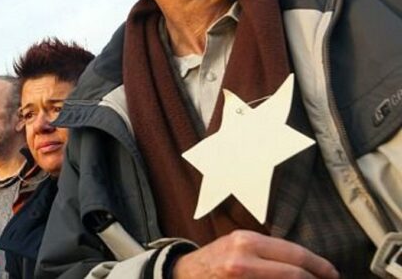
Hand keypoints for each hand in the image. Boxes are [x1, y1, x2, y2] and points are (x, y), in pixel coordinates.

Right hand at [172, 230, 338, 278]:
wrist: (184, 274)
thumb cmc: (215, 260)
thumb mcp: (239, 245)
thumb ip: (268, 252)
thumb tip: (305, 265)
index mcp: (247, 241)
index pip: (295, 254)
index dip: (319, 266)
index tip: (332, 274)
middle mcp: (243, 259)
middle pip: (294, 273)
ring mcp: (240, 278)